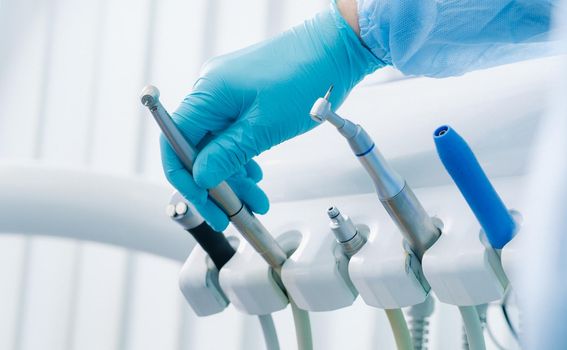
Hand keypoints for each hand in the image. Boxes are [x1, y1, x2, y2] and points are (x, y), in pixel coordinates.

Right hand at [161, 3, 382, 230]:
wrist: (335, 50)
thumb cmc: (306, 77)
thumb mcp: (264, 127)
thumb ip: (228, 154)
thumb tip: (200, 177)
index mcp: (209, 93)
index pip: (175, 142)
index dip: (184, 178)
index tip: (203, 203)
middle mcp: (212, 91)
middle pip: (198, 148)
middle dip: (216, 183)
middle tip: (233, 211)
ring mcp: (228, 94)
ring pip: (218, 145)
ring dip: (234, 175)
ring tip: (255, 199)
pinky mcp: (243, 98)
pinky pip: (232, 134)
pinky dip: (242, 157)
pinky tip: (255, 173)